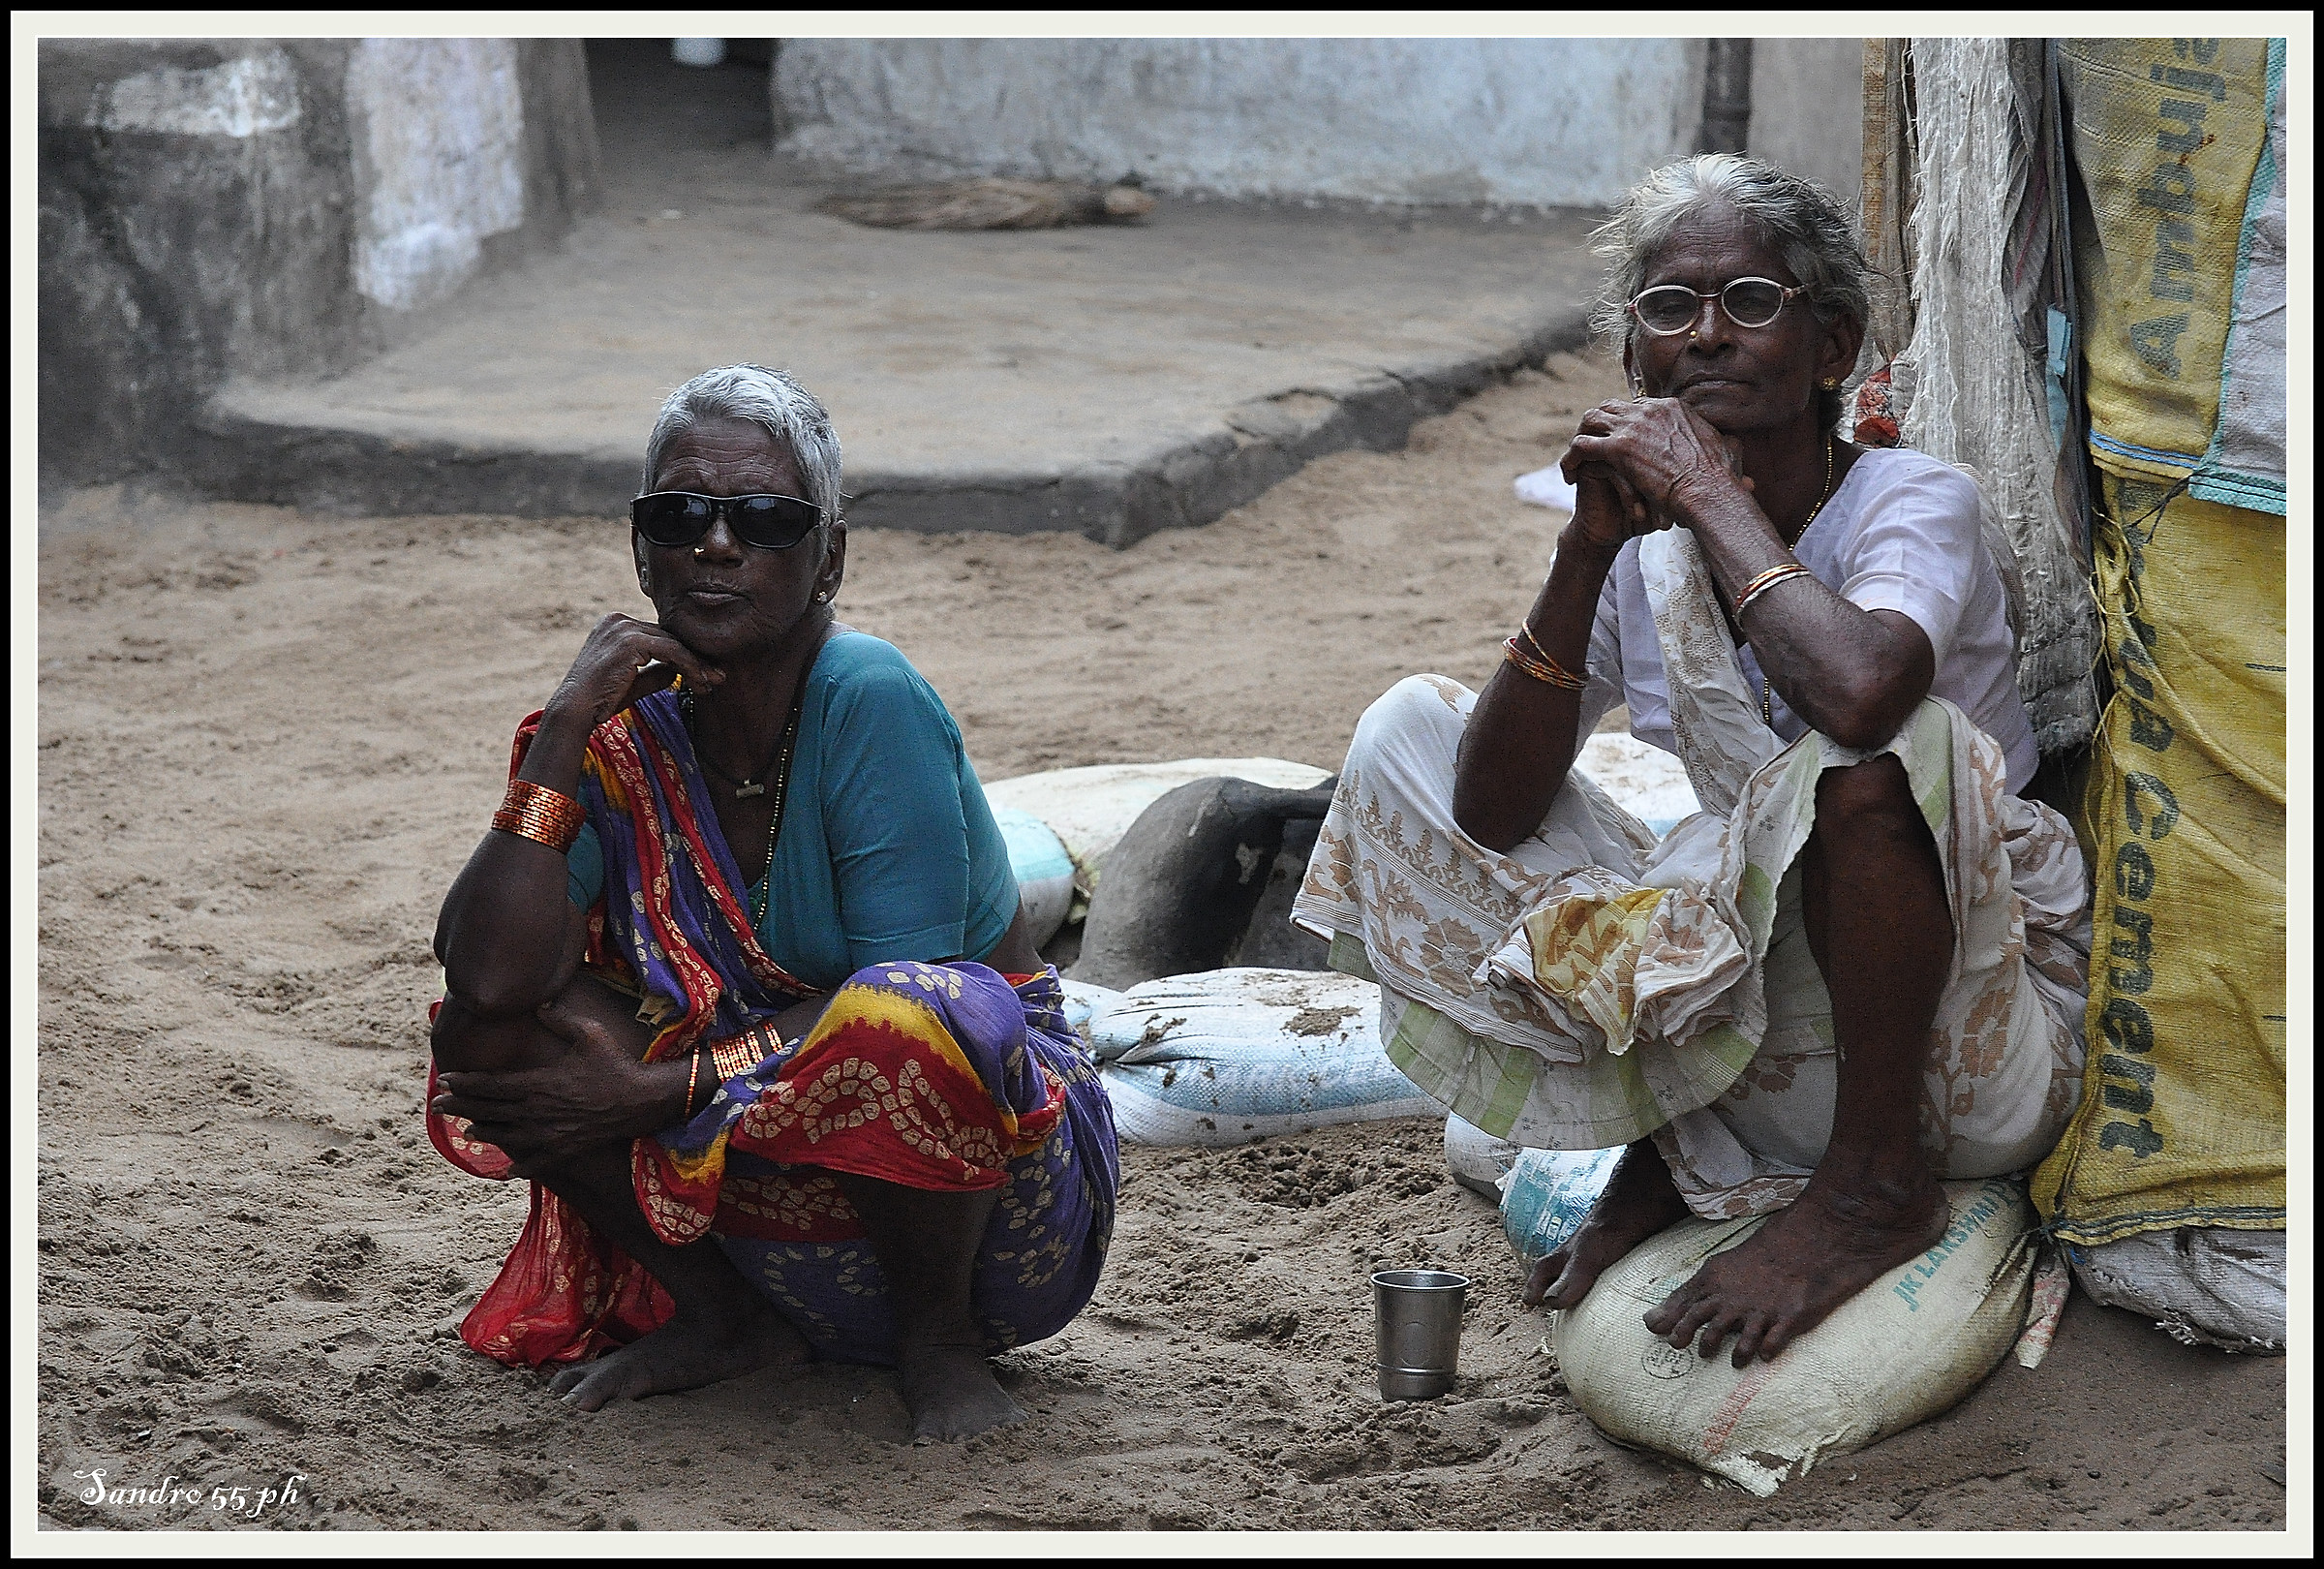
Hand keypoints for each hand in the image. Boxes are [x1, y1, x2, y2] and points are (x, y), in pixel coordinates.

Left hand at [429, 997, 678, 1176]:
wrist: (640, 1101)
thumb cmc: (614, 1065)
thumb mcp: (589, 1034)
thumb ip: (560, 1018)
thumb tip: (538, 1002)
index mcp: (536, 1083)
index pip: (489, 1084)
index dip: (464, 1082)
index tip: (445, 1079)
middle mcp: (535, 1112)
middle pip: (486, 1110)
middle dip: (458, 1107)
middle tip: (435, 1107)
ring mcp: (547, 1135)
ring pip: (503, 1137)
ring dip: (482, 1132)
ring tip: (467, 1130)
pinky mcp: (562, 1150)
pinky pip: (534, 1163)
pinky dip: (518, 1166)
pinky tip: (506, 1169)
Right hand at [541, 613, 725, 736]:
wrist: (575, 711)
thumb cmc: (600, 701)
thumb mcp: (633, 682)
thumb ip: (656, 671)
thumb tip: (681, 668)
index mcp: (614, 625)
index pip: (659, 636)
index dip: (684, 655)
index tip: (705, 673)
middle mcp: (617, 620)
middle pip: (669, 636)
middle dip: (696, 659)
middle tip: (717, 678)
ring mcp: (623, 627)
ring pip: (674, 643)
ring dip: (698, 664)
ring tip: (713, 683)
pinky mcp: (630, 641)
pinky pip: (672, 651)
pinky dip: (690, 666)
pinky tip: (701, 681)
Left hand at [1562, 397, 1751, 530]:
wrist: (1709, 491)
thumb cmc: (1721, 481)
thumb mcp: (1729, 452)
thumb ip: (1728, 444)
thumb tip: (1735, 445)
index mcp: (1674, 407)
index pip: (1638, 405)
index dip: (1623, 422)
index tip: (1617, 439)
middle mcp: (1651, 408)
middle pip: (1611, 406)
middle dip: (1597, 425)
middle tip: (1589, 448)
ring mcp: (1633, 425)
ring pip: (1591, 420)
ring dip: (1580, 438)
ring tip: (1575, 460)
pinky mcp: (1618, 447)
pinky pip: (1581, 446)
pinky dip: (1571, 459)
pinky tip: (1570, 475)